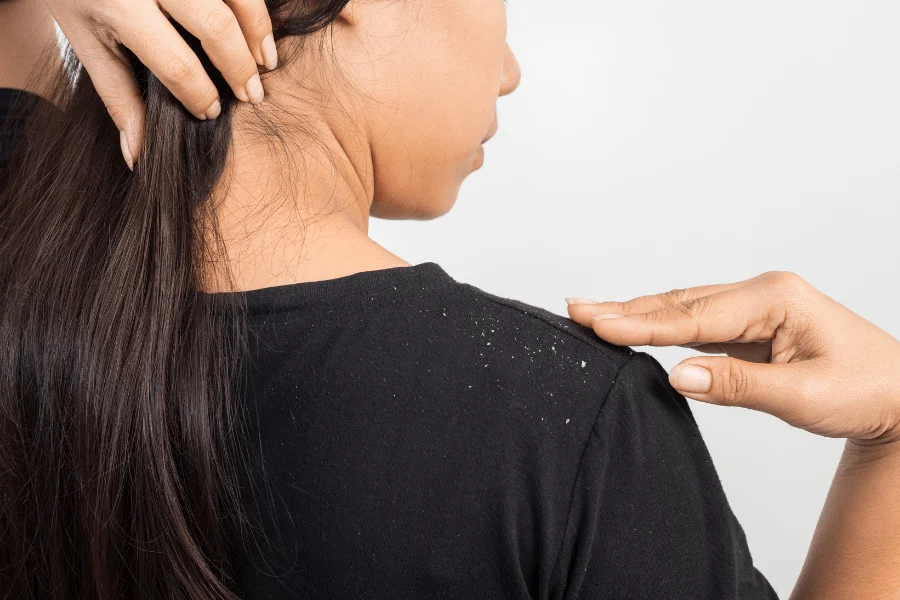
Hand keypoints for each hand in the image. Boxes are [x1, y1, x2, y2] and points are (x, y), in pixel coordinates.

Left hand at [44, 0, 276, 167]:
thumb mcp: (86, 42)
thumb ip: (117, 96)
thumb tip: (137, 155)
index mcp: (119, 6)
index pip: (176, 62)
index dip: (200, 93)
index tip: (210, 111)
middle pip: (215, 27)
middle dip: (239, 67)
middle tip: (252, 96)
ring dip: (259, 32)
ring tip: (266, 63)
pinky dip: (254, 6)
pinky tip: (260, 30)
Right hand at [567, 272, 899, 445]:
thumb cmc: (865, 391)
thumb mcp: (803, 396)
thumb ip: (736, 385)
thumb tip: (676, 375)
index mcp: (774, 299)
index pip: (693, 316)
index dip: (641, 323)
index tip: (596, 322)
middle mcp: (760, 294)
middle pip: (680, 303)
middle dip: (626, 307)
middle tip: (575, 308)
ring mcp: (754, 307)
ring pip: (684, 309)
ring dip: (638, 313)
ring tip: (592, 312)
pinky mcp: (750, 326)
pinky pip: (696, 324)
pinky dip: (661, 326)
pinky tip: (634, 325)